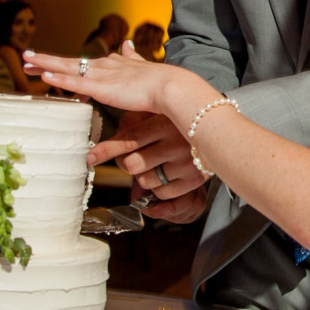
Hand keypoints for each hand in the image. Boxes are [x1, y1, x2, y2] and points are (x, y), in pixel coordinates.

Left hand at [23, 42, 217, 126]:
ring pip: (66, 68)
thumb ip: (131, 55)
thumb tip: (127, 43)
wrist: (169, 86)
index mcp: (112, 64)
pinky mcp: (101, 87)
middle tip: (27, 57)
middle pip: (69, 62)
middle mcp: (103, 66)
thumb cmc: (160, 83)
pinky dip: (59, 79)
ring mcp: (101, 75)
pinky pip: (75, 83)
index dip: (64, 63)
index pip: (83, 63)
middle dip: (47, 61)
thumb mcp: (141, 64)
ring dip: (45, 65)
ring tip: (26, 61)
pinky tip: (44, 77)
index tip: (49, 63)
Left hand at [92, 113, 210, 223]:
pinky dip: (159, 189)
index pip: (128, 139)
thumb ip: (133, 124)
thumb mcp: (158, 115)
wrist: (218, 130)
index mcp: (165, 123)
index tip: (90, 158)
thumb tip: (102, 145)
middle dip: (127, 165)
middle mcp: (176, 142)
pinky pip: (162, 194)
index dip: (105, 150)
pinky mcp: (194, 180)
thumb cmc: (178, 124)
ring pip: (144, 181)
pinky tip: (166, 176)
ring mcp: (186, 163)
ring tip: (156, 165)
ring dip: (144, 177)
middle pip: (132, 164)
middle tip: (133, 159)